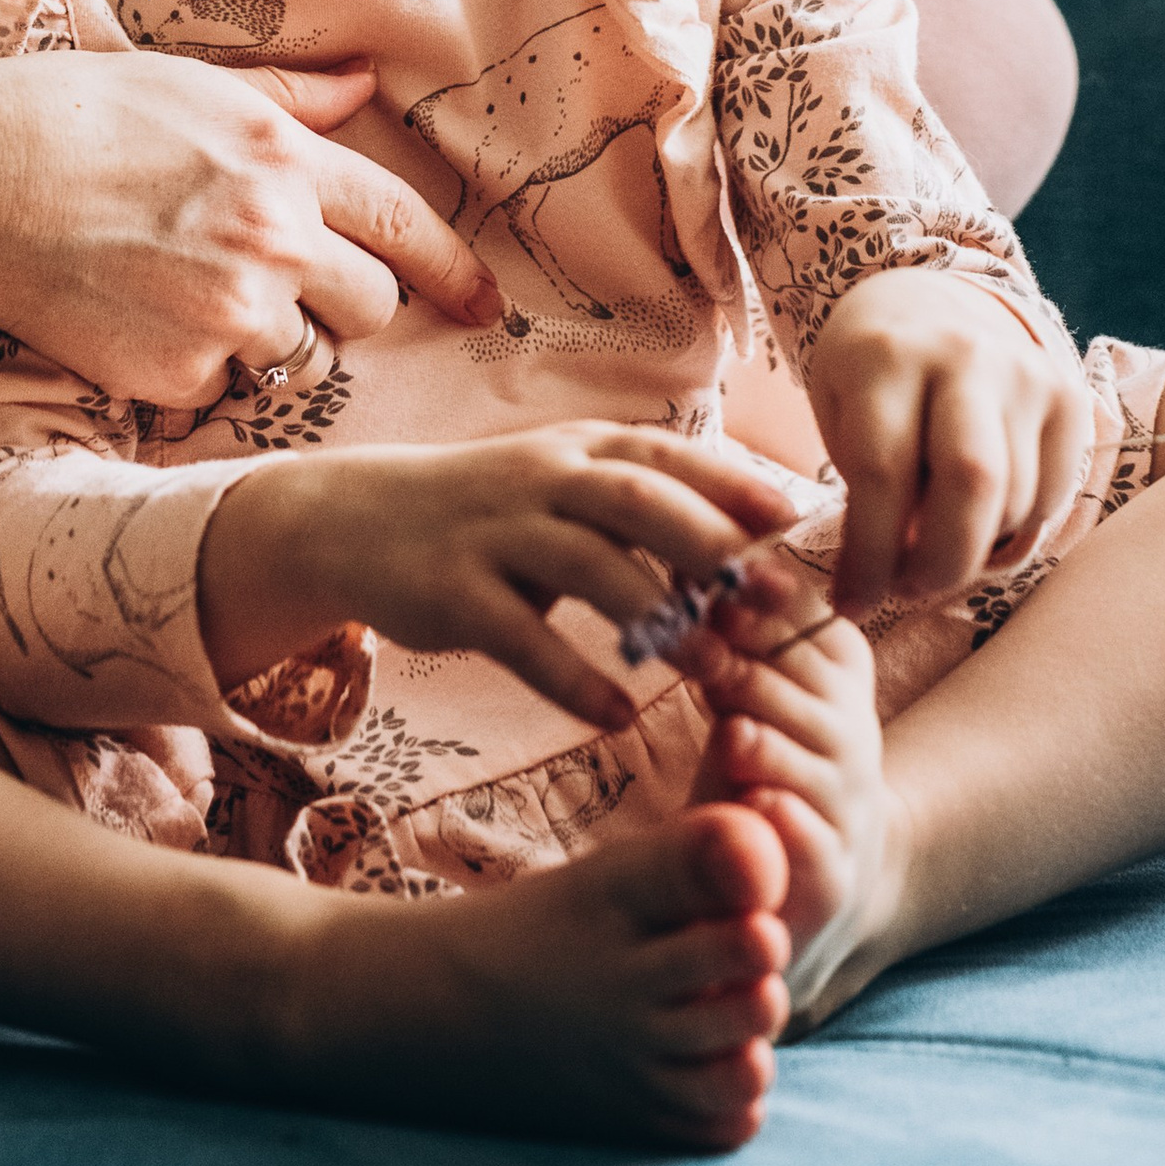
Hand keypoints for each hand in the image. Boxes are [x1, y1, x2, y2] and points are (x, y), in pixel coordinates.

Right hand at [0, 48, 499, 405]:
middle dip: (342, 305)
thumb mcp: (195, 83)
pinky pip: (217, 391)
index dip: (456, 272)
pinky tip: (133, 319)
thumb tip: (365, 83)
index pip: (406, 224)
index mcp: (284, 156)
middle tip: (269, 281)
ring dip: (261, 339)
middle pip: (371, 308)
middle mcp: (273, 235)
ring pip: (297, 356)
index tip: (486, 306)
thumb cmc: (77, 116)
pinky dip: (188, 370)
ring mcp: (228, 311)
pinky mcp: (178, 373)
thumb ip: (291, 98)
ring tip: (179, 288)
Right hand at [198, 423, 802, 728]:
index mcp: (583, 449)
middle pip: (642, 502)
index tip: (805, 527)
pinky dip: (574, 678)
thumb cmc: (493, 510)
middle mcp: (545, 480)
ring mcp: (496, 532)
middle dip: (714, 548)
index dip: (739, 488)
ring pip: (591, 569)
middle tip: (777, 603)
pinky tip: (620, 716)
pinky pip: (521, 639)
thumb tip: (761, 526)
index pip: (674, 457)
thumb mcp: (568, 484)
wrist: (359, 519)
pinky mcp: (455, 592)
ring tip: (715, 671)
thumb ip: (649, 502)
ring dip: (658, 620)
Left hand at [807, 268, 1093, 611]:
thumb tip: (886, 584)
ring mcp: (1024, 370)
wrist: (927, 305)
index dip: (869, 554)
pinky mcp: (1067, 393)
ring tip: (937, 542)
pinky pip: (1052, 496)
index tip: (853, 602)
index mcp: (886, 356)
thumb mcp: (840, 413)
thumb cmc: (870, 378)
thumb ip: (865, 489)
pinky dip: (1016, 527)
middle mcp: (963, 354)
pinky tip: (980, 511)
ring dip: (975, 548)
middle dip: (941, 561)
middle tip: (911, 588)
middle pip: (972, 481)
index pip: (881, 470)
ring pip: (1015, 499)